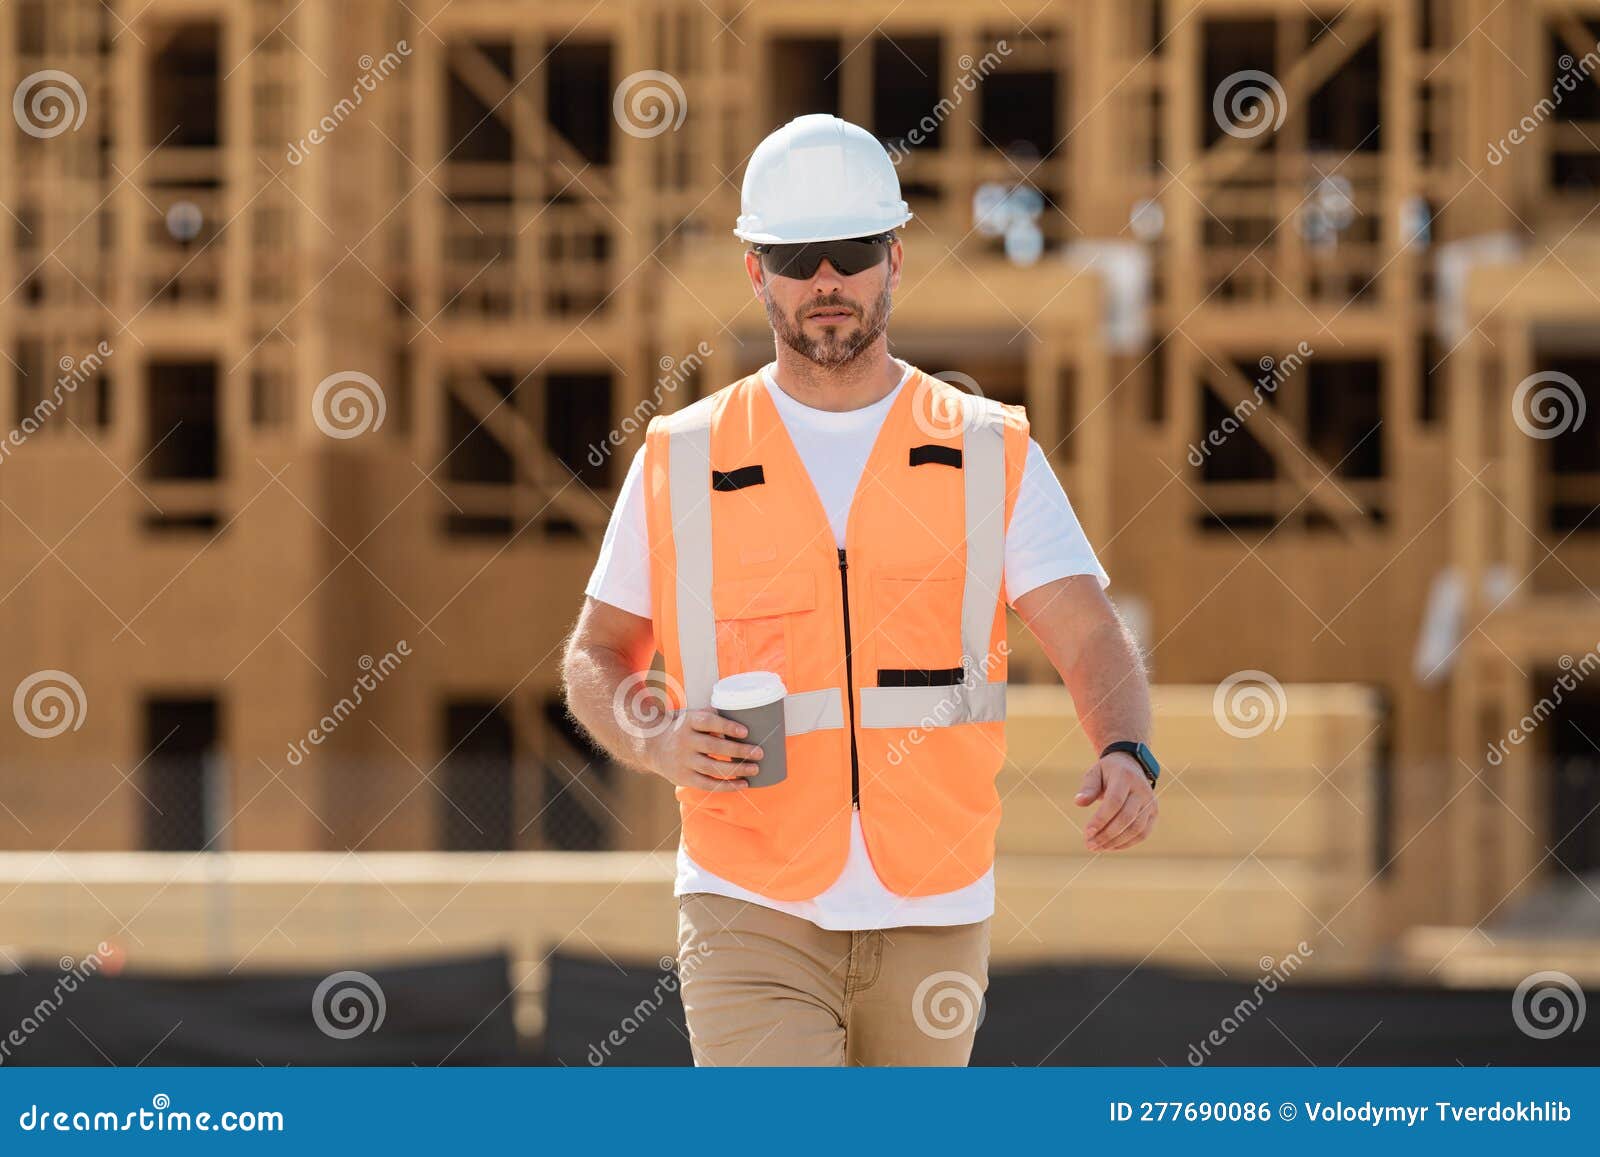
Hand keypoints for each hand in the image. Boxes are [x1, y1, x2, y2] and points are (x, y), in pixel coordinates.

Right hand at [640, 708, 763, 791]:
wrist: (653, 747)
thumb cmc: (682, 729)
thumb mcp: (691, 716)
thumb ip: (712, 714)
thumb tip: (743, 710)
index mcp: (688, 722)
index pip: (708, 722)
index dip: (727, 727)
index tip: (746, 732)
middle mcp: (684, 741)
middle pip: (714, 747)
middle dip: (739, 751)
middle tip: (759, 753)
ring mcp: (683, 761)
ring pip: (713, 768)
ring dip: (737, 770)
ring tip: (755, 769)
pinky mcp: (684, 778)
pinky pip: (708, 784)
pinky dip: (727, 786)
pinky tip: (743, 784)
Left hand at [1074, 752, 1156, 851]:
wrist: (1130, 766)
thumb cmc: (1108, 772)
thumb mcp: (1095, 773)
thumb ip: (1088, 788)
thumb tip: (1079, 802)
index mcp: (1125, 777)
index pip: (1115, 802)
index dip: (1101, 819)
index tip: (1087, 832)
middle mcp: (1142, 790)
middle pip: (1126, 817)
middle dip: (1106, 834)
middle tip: (1089, 844)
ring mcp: (1150, 803)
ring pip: (1136, 829)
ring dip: (1116, 842)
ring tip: (1098, 847)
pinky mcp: (1153, 814)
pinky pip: (1142, 834)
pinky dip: (1126, 843)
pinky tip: (1110, 846)